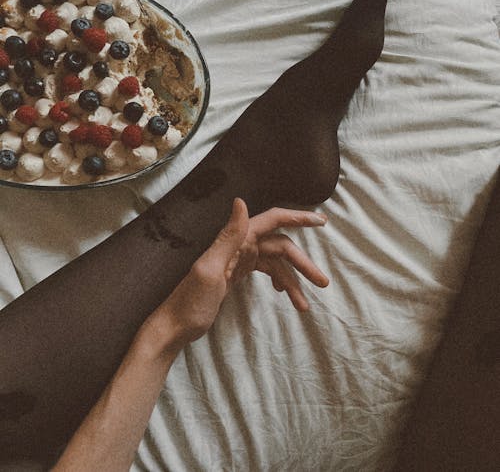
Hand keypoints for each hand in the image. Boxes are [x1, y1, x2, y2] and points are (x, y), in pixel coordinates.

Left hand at [142, 198, 328, 355]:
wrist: (175, 327)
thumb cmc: (190, 301)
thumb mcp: (210, 269)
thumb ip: (228, 236)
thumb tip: (241, 201)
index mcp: (236, 239)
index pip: (273, 220)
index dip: (298, 218)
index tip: (322, 222)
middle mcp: (239, 245)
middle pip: (280, 246)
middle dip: (302, 263)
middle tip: (323, 282)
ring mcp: (239, 260)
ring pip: (276, 263)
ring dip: (293, 280)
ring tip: (305, 304)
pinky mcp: (238, 274)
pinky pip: (267, 272)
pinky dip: (280, 282)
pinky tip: (287, 295)